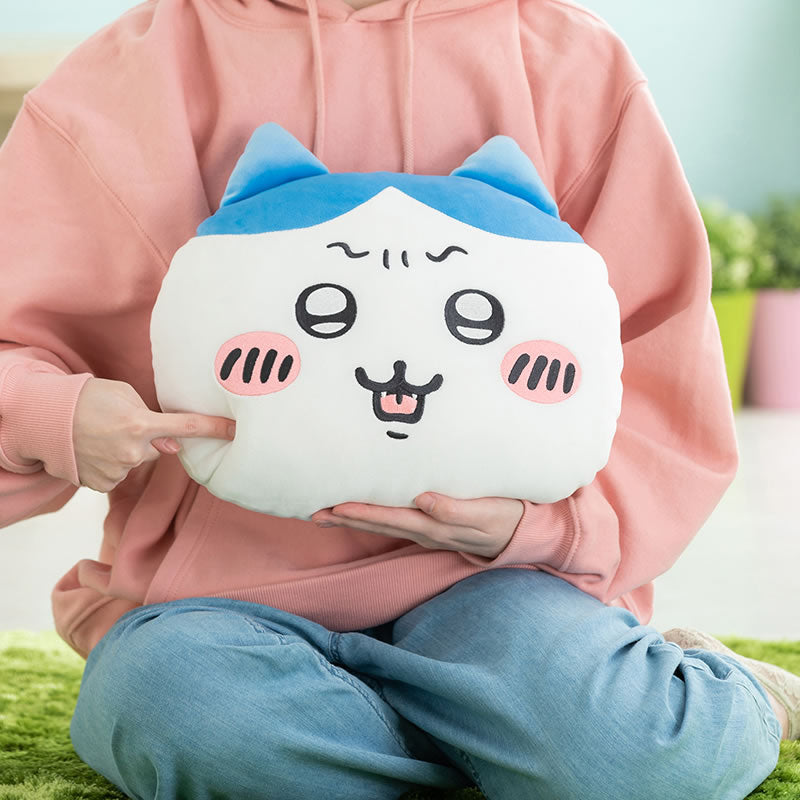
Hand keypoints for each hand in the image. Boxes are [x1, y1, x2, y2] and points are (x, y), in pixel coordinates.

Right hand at [73, 377, 234, 491]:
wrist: (44, 418)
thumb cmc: (88, 398)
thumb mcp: (123, 394)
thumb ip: (153, 418)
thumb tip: (173, 446)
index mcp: (140, 424)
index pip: (186, 428)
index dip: (214, 429)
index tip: (236, 431)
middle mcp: (131, 452)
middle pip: (157, 449)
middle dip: (145, 438)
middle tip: (118, 424)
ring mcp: (116, 471)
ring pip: (137, 462)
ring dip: (126, 451)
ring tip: (100, 435)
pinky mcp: (102, 484)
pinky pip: (119, 474)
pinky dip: (110, 464)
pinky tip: (93, 451)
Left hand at [311, 492, 523, 558]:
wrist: (523, 533)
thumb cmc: (506, 516)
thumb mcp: (485, 513)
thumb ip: (454, 509)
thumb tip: (421, 501)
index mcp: (435, 526)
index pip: (390, 519)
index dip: (362, 513)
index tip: (334, 506)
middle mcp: (425, 531)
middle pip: (378, 525)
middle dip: (345, 518)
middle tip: (313, 512)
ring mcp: (427, 531)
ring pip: (383, 525)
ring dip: (353, 519)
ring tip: (326, 512)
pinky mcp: (432, 525)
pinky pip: (395, 521)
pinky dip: (373, 516)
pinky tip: (362, 510)